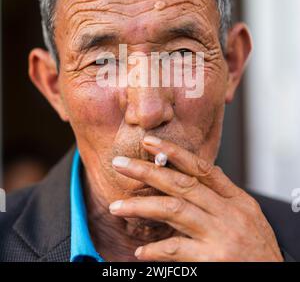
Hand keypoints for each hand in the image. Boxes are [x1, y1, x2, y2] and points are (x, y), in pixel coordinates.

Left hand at [109, 136, 283, 261]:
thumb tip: (199, 175)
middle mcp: (228, 213)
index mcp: (236, 200)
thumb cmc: (259, 251)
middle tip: (122, 164)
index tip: (149, 142)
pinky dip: (156, 249)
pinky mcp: (213, 259)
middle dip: (148, 171)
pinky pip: (176, 249)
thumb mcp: (249, 216)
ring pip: (173, 210)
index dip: (174, 153)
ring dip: (141, 206)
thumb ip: (223, 196)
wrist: (277, 281)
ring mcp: (220, 235)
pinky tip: (141, 250)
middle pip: (181, 184)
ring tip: (116, 206)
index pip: (201, 168)